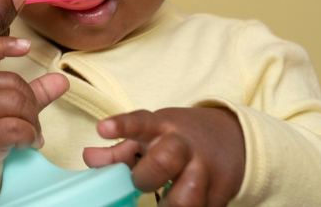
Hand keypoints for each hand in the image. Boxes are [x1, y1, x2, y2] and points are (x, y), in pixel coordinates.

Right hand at [0, 37, 69, 206]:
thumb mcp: (10, 111)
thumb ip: (34, 93)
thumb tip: (62, 79)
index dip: (4, 45)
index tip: (27, 45)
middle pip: (10, 81)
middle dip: (31, 101)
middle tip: (32, 122)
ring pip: (14, 101)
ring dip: (32, 120)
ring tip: (31, 135)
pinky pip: (15, 126)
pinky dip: (29, 135)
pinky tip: (27, 143)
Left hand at [83, 107, 245, 206]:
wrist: (231, 135)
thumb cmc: (177, 138)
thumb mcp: (149, 136)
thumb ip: (118, 150)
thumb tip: (89, 158)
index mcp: (161, 127)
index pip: (139, 122)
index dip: (121, 126)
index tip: (103, 129)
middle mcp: (183, 145)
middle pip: (164, 160)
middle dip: (146, 178)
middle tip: (141, 183)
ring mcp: (205, 167)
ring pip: (188, 196)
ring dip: (171, 205)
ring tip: (163, 203)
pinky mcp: (223, 190)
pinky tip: (182, 204)